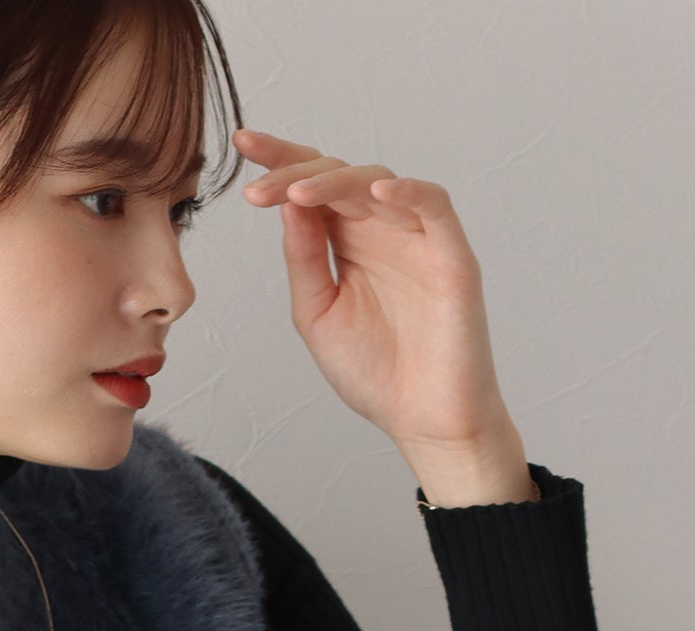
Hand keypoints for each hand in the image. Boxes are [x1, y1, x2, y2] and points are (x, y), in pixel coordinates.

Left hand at [232, 126, 518, 458]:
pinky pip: (433, 205)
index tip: (242, 146)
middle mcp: (382, 231)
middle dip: (295, 173)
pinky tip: (374, 192)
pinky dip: (406, 193)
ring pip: (378, 182)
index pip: (313, 189)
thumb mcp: (318, 313)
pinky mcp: (452, 254)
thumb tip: (287, 203)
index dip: (280, 162)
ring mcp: (418, 239)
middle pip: (339, 176)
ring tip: (298, 194)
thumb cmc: (375, 373)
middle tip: (257, 188)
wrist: (424, 421)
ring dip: (336, 182)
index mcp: (348, 243)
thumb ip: (304, 259)